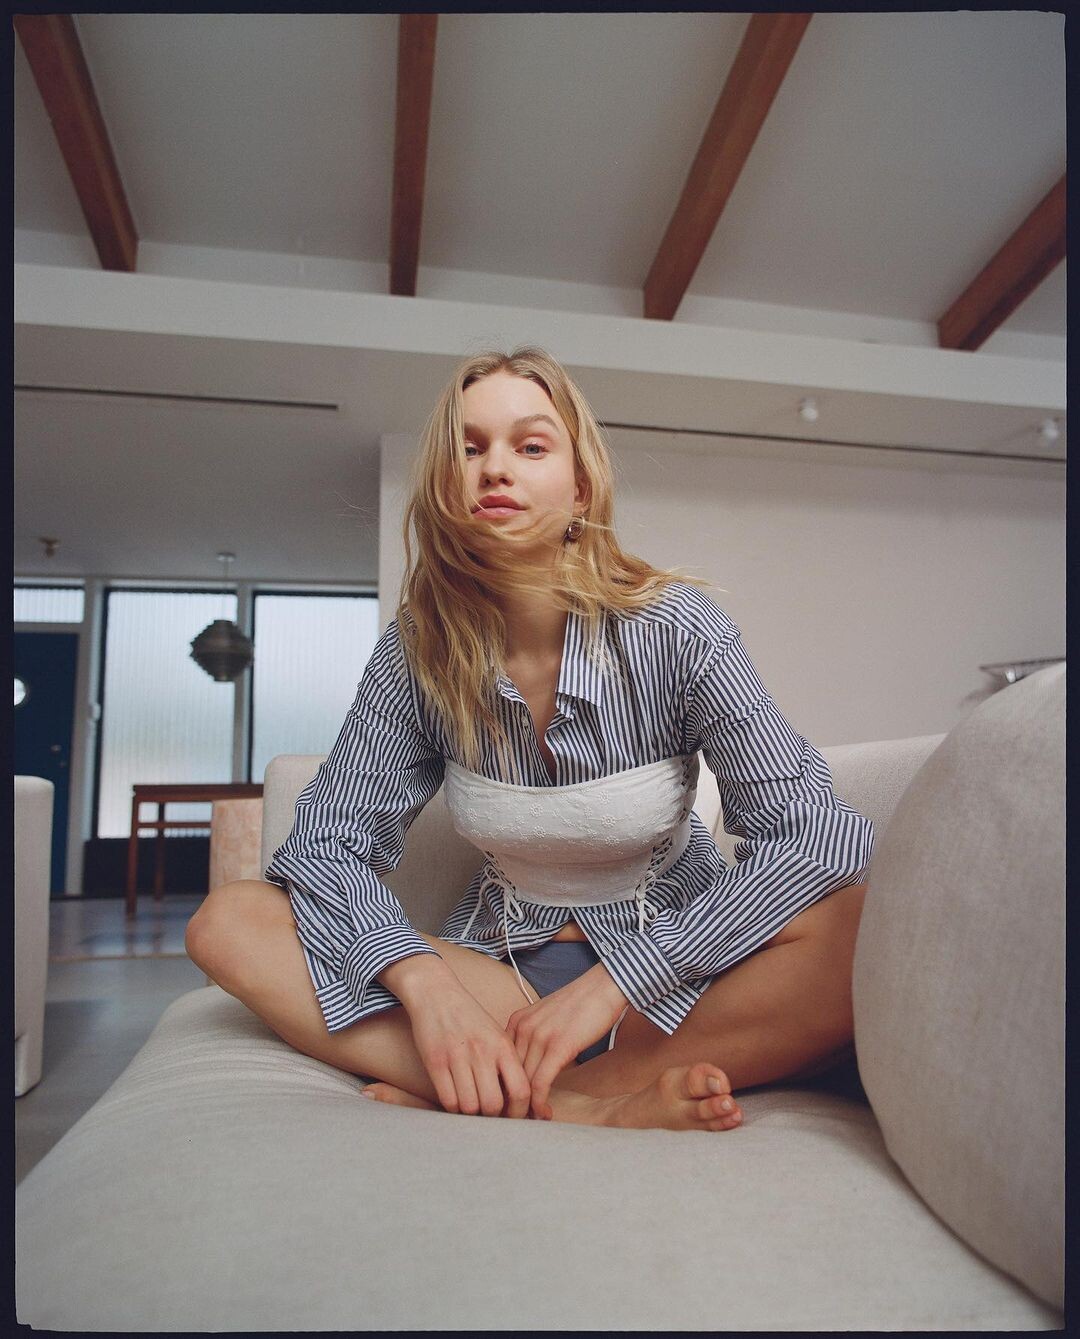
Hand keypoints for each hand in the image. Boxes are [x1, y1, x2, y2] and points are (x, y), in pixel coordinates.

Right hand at [381, 955, 531, 1117]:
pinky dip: (453, 1107)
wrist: (437, 994)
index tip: (514, 1117)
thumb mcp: (496, 1034)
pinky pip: (448, 1100)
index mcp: (502, 1045)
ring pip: (469, 1106)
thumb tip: (519, 1100)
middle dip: (492, 1117)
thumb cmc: (469, 1018)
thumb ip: (507, 1063)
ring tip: (471, 1106)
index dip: (519, 1112)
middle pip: (493, 1105)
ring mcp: (458, 1057)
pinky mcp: (435, 1061)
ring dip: (471, 1113)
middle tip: (489, 1114)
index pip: (521, 1090)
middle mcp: (482, 1052)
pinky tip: (455, 1098)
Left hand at [506, 964, 628, 1119]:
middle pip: (507, 1075)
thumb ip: (535, 1040)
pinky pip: (540, 1083)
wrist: (604, 986)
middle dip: (511, 1101)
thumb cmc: (582, 1004)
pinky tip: (545, 1114)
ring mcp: (538, 1037)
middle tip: (517, 1122)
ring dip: (525, 1108)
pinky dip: (540, 1103)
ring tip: (532, 1122)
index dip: (504, 1087)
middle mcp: (521, 1028)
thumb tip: (533, 1071)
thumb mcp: (548, 1019)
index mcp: (516, 1022)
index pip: (500, 1063)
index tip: (509, 1106)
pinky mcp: (558, 1046)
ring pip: (522, 1083)